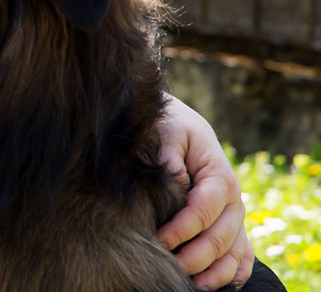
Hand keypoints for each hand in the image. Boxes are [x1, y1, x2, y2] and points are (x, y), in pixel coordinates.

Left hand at [156, 95, 253, 289]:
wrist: (178, 125)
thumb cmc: (169, 129)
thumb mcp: (168, 134)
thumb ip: (170, 159)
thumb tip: (176, 187)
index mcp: (218, 176)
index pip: (203, 210)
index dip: (183, 229)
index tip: (159, 240)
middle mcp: (232, 200)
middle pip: (220, 237)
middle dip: (196, 257)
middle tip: (170, 267)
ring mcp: (233, 216)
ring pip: (233, 252)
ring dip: (216, 272)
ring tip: (193, 285)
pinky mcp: (229, 225)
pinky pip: (241, 255)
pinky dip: (234, 273)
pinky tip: (219, 285)